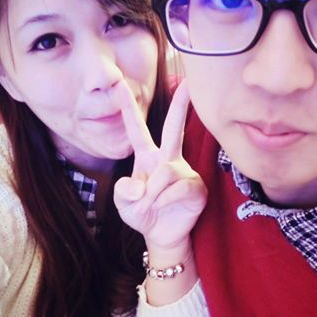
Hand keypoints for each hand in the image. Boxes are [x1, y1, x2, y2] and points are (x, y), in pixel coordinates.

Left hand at [113, 79, 206, 252]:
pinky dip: (164, 200)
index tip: (121, 85)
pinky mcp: (196, 186)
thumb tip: (141, 185)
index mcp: (147, 156)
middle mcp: (167, 158)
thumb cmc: (141, 212)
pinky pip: (179, 187)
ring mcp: (183, 171)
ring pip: (166, 171)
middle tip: (189, 83)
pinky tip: (163, 206)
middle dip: (181, 104)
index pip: (136, 129)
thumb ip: (123, 191)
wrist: (161, 234)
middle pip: (172, 127)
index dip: (128, 108)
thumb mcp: (123, 203)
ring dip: (152, 192)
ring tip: (149, 204)